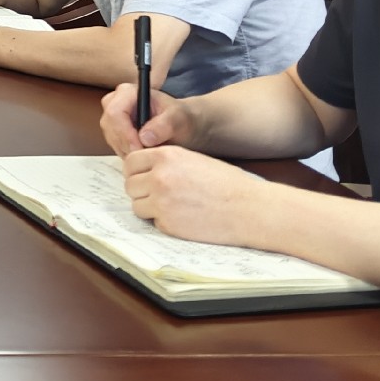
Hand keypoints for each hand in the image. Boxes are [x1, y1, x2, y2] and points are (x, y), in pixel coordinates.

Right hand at [100, 82, 188, 155]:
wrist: (182, 123)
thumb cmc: (180, 117)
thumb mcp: (178, 118)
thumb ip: (164, 125)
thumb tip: (145, 138)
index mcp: (128, 92)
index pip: (115, 112)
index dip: (125, 133)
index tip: (140, 148)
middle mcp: (116, 101)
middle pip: (110, 126)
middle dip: (127, 144)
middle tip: (147, 153)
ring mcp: (113, 116)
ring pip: (111, 137)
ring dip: (127, 149)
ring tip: (149, 152)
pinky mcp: (114, 130)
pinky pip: (114, 145)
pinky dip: (127, 152)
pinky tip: (143, 152)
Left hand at [122, 146, 270, 248]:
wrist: (249, 209)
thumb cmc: (228, 184)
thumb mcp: (195, 160)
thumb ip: (167, 163)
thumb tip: (145, 170)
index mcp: (166, 156)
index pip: (131, 162)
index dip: (136, 171)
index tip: (144, 177)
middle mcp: (159, 177)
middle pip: (130, 185)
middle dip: (142, 190)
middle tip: (160, 195)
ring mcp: (161, 201)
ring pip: (137, 205)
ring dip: (150, 207)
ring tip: (174, 207)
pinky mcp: (168, 224)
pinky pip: (153, 222)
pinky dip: (164, 222)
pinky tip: (184, 218)